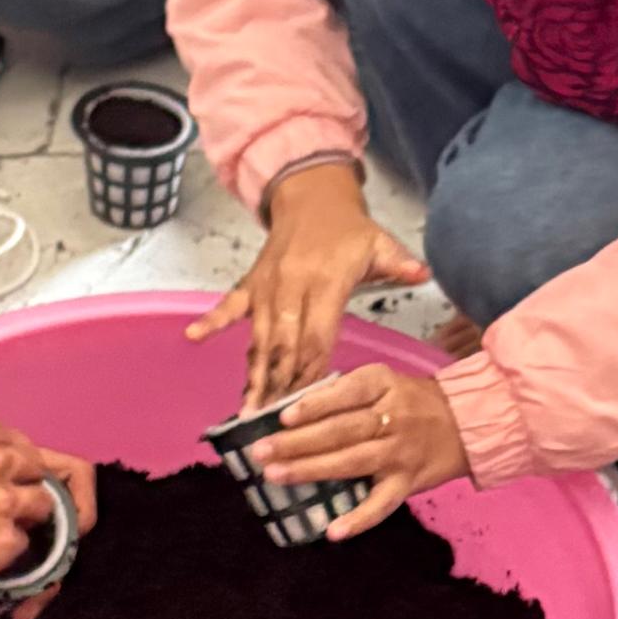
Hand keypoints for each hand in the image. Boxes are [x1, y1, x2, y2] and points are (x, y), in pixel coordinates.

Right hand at [0, 398, 64, 608]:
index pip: (22, 447)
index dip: (16, 469)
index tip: (9, 481)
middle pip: (36, 475)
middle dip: (23, 490)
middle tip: (1, 505)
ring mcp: (4, 502)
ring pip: (38, 509)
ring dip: (20, 518)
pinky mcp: (4, 540)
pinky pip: (21, 543)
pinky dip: (4, 548)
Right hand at [187, 160, 429, 408]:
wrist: (311, 195)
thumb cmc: (349, 229)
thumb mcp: (380, 242)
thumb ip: (399, 263)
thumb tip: (424, 273)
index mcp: (326, 281)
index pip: (318, 334)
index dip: (311, 370)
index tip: (307, 404)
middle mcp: (292, 285)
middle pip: (284, 343)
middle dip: (278, 385)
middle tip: (273, 423)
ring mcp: (267, 285)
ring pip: (258, 335)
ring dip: (253, 373)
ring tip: (247, 409)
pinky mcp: (251, 282)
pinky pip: (229, 305)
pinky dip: (212, 321)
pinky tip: (194, 338)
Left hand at [250, 363, 468, 538]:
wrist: (466, 423)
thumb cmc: (410, 401)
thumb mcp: (382, 383)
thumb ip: (342, 395)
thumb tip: (287, 413)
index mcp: (382, 385)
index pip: (345, 394)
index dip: (314, 406)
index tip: (281, 418)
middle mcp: (393, 417)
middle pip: (341, 431)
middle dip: (297, 442)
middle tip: (260, 452)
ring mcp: (400, 452)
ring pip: (353, 462)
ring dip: (311, 471)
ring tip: (276, 475)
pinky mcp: (408, 482)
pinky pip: (382, 504)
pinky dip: (359, 519)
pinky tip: (332, 531)